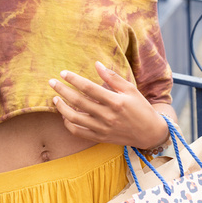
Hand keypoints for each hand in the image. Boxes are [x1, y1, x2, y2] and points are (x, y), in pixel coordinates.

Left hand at [48, 61, 169, 148]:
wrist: (149, 133)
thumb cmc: (140, 108)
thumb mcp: (130, 89)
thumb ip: (112, 77)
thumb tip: (96, 64)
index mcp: (116, 101)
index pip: (89, 88)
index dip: (74, 79)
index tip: (63, 73)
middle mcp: (108, 116)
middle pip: (78, 101)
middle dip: (62, 91)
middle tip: (52, 82)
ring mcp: (103, 128)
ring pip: (75, 119)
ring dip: (62, 108)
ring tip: (55, 99)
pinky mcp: (100, 138)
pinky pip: (79, 132)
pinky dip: (69, 124)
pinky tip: (65, 115)